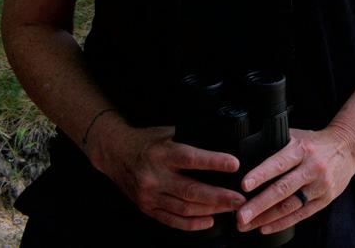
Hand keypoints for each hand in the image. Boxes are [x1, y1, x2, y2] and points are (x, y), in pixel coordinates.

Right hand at [90, 121, 245, 230]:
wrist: (115, 153)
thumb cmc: (146, 140)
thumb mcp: (168, 131)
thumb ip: (189, 139)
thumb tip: (221, 140)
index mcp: (162, 153)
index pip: (191, 159)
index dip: (214, 162)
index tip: (234, 165)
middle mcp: (155, 176)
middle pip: (191, 190)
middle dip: (219, 196)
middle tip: (240, 198)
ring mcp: (150, 195)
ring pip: (185, 208)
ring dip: (211, 210)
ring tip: (230, 209)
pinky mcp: (147, 208)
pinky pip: (172, 220)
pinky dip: (192, 224)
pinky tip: (209, 221)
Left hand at [236, 125, 354, 235]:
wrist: (347, 147)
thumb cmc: (315, 142)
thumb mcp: (297, 136)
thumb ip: (277, 146)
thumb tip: (248, 155)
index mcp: (302, 149)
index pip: (279, 163)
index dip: (261, 175)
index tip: (244, 185)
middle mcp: (311, 168)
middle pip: (282, 190)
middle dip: (259, 205)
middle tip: (240, 216)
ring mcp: (319, 186)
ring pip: (289, 206)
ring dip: (265, 218)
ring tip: (246, 224)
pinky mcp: (324, 200)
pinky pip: (300, 215)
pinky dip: (281, 223)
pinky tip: (265, 227)